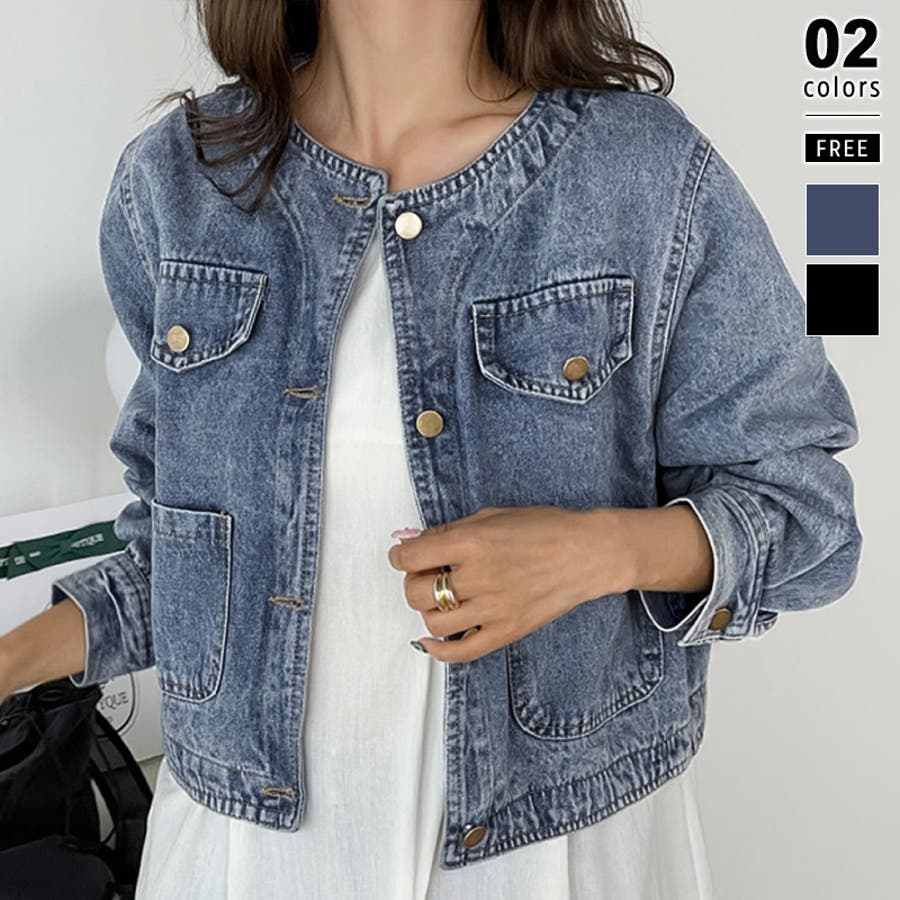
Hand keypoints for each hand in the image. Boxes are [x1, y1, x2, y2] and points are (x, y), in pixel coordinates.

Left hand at [386, 505, 631, 662]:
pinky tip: (430, 638)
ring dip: (428, 608)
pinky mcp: (506, 631)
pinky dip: (438, 650)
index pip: (411, 557)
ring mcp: (493, 609)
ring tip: (443, 596)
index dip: (400, 556)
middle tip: (425, 574)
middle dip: (412, 582)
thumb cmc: (544, 528)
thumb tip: (413, 543)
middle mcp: (479, 577)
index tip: (403, 555)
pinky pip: (461, 651)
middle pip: (416, 592)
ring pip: (433, 621)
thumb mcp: (492, 516)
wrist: (587, 553)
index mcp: (473, 542)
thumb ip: (450, 531)